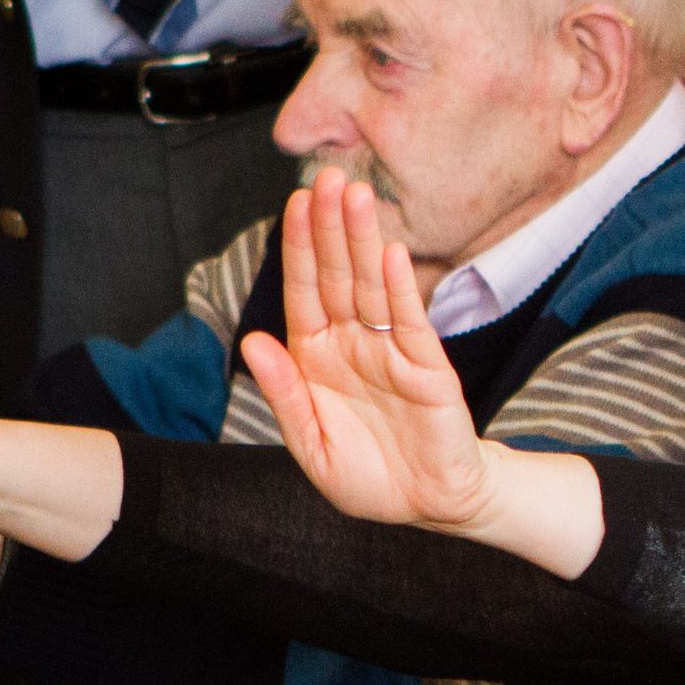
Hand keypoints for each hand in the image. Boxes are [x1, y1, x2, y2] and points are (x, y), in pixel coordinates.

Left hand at [239, 172, 605, 576]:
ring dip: (364, 241)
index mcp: (318, 359)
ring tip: (356, 195)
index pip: (304, 292)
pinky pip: (411, 323)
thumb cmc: (372, 479)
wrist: (431, 508)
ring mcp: (392, 353)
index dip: (300, 248)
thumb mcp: (312, 446)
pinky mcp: (429, 369)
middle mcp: (354, 346)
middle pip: (339, 276)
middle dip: (332, 227)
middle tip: (328, 176)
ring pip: (372, 287)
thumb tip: (254, 342)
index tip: (295, 204)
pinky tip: (391, 255)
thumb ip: (284, 395)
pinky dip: (401, 289)